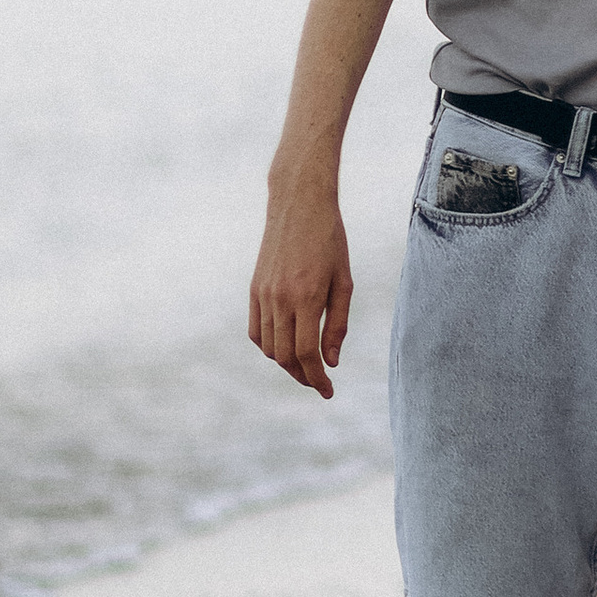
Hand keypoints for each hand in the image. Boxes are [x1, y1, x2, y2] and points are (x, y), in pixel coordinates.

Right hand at [250, 176, 353, 396]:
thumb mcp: (343, 281)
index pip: (307, 353)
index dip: (317, 379)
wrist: (298, 206)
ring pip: (270, 348)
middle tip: (320, 383)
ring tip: (307, 366)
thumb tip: (330, 362)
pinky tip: (286, 347)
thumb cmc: (330, 241)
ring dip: (287, 364)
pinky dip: (269, 347)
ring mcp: (262, 295)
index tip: (328, 391)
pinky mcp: (253, 290)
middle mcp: (279, 299)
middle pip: (286, 356)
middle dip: (303, 376)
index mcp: (306, 297)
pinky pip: (257, 332)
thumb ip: (337, 324)